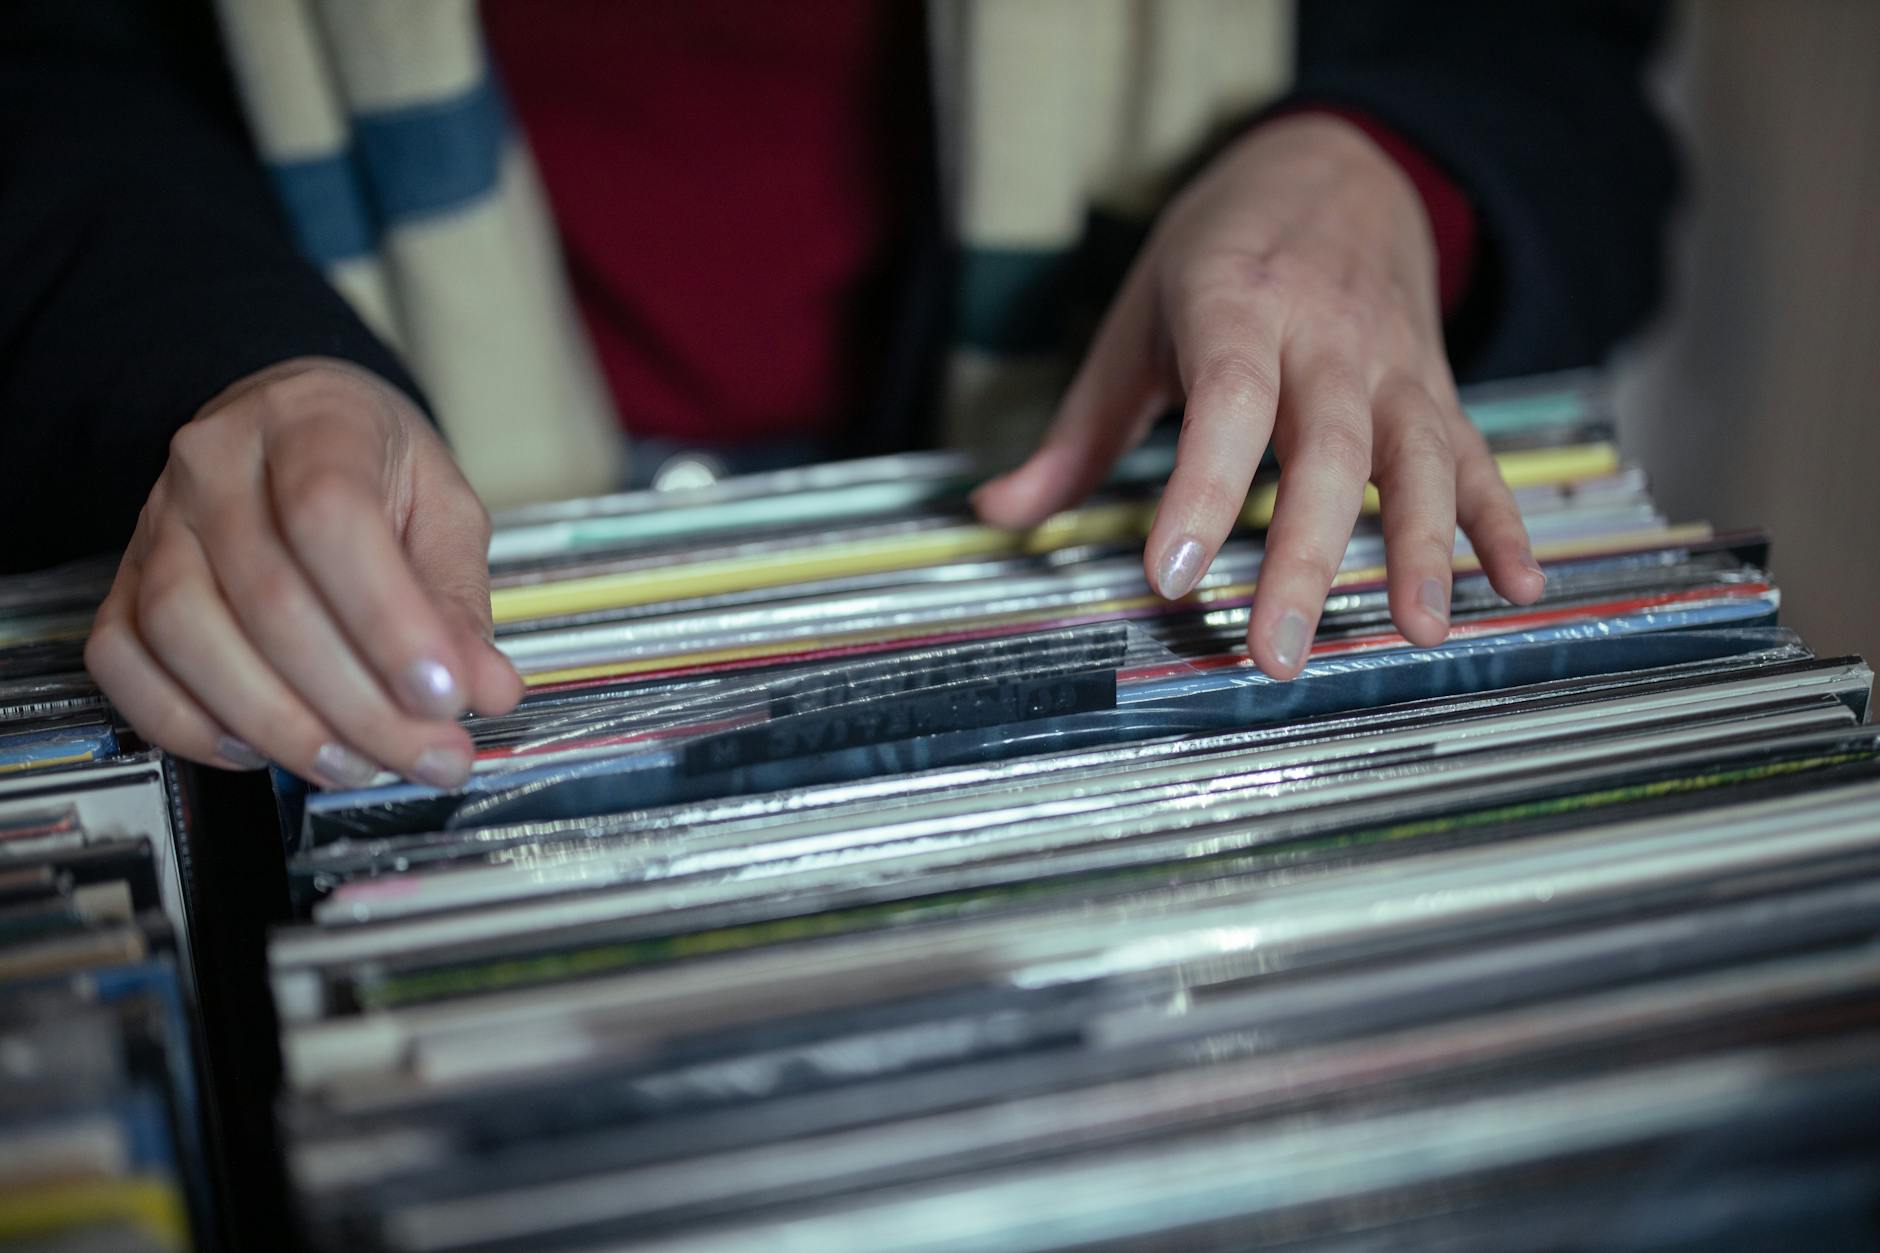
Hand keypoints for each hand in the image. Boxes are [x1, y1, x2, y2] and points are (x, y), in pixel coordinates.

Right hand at [85, 358, 522, 787]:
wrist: (290, 427)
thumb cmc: (374, 469)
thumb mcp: (444, 512)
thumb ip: (461, 602)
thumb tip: (487, 690)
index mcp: (311, 421)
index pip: (331, 515)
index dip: (388, 619)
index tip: (443, 694)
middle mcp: (216, 463)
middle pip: (267, 596)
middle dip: (357, 702)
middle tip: (426, 755)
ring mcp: (155, 522)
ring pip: (185, 633)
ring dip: (278, 724)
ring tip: (357, 764)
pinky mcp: (123, 581)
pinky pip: (124, 662)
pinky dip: (187, 724)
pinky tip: (260, 750)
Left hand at [973, 113, 1544, 676]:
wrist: (1340, 161)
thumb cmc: (1221, 250)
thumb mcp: (1136, 318)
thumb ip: (1075, 431)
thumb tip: (997, 512)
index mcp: (1238, 306)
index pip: (1226, 401)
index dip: (1202, 488)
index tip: (1171, 574)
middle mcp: (1328, 336)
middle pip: (1325, 450)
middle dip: (1304, 557)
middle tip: (1278, 654)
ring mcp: (1395, 364)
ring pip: (1418, 456)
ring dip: (1423, 545)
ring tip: (1420, 630)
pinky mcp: (1438, 388)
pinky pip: (1479, 458)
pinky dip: (1504, 524)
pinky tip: (1519, 590)